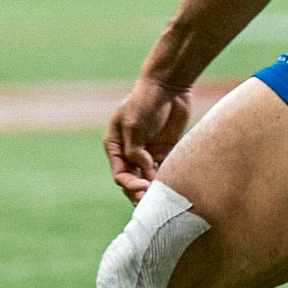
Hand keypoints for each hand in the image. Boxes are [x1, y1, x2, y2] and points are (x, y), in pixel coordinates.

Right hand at [105, 75, 193, 203]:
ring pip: (147, 179)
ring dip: (152, 189)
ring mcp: (147, 152)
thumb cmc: (145, 101)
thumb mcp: (133, 124)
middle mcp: (129, 152)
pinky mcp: (164, 151)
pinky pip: (163, 170)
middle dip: (138, 191)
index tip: (143, 185)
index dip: (129, 183)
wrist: (168, 86)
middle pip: (131, 180)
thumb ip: (134, 150)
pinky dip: (166, 180)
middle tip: (149, 200)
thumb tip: (144, 170)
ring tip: (160, 198)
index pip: (119, 173)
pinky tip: (171, 186)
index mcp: (115, 145)